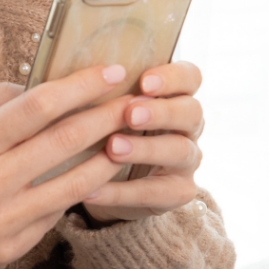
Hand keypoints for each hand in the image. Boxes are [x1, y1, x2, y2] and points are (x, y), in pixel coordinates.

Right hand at [0, 65, 132, 268]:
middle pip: (65, 141)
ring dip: (110, 156)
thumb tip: (38, 85)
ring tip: (131, 137)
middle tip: (136, 100)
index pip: (39, 106)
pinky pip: (58, 212)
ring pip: (75, 183)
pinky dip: (82, 189)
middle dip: (107, 116)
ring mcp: (4, 218)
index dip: (80, 86)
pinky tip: (100, 171)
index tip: (111, 72)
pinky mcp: (14, 246)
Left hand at [82, 61, 204, 223]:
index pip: (190, 77)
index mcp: (174, 95)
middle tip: (130, 115)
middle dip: (161, 112)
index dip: (172, 77)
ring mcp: (186, 160)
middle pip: (191, 112)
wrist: (108, 180)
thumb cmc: (106, 128)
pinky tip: (93, 190)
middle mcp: (187, 126)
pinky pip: (156, 192)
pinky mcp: (178, 192)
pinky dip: (122, 191)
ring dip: (145, 149)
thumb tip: (76, 76)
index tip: (144, 82)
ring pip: (179, 150)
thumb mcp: (107, 106)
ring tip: (112, 148)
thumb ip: (104, 92)